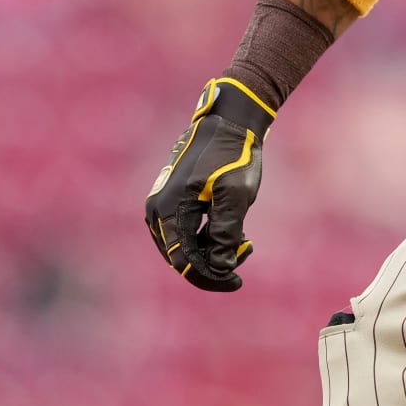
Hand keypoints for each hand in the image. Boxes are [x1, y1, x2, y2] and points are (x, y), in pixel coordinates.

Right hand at [144, 78, 274, 291]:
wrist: (228, 123)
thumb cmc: (233, 155)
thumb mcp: (235, 194)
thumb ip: (226, 231)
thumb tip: (221, 266)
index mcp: (168, 210)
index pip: (183, 260)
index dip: (209, 277)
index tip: (237, 282)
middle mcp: (158, 211)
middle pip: (181, 257)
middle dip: (214, 264)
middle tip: (247, 252)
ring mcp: (165, 207)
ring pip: (186, 247)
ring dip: (215, 252)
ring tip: (246, 242)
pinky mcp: (175, 204)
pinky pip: (189, 234)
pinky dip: (211, 239)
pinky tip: (237, 235)